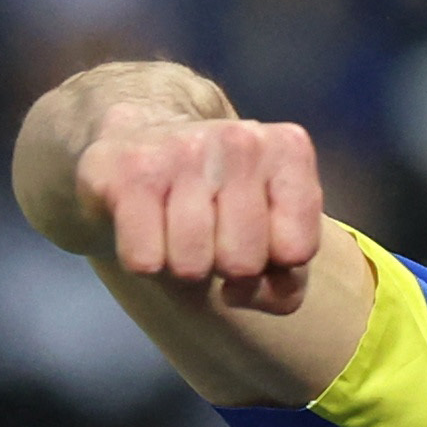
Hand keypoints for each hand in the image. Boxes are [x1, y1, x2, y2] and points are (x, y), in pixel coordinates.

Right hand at [74, 107, 325, 312]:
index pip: (296, 250)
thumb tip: (240, 292)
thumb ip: (286, 281)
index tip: (252, 237)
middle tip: (209, 234)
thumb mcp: (270, 232)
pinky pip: (145, 262)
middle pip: (242, 263)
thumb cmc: (216, 196)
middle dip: (224, 266)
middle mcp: (240, 140)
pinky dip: (144, 260)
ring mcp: (183, 150)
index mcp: (287, 150)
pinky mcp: (130, 170)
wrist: (139, 134)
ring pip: (191, 266)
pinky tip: (146, 224)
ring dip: (182, 264)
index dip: (273, 264)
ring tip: (177, 227)